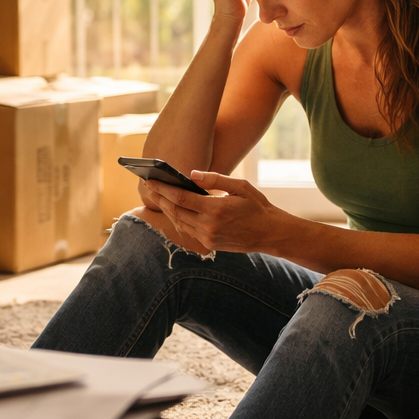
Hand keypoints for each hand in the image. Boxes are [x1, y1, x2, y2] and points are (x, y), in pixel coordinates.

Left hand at [148, 171, 286, 253]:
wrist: (270, 233)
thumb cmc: (257, 206)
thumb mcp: (241, 186)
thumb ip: (215, 179)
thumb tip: (191, 174)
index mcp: (216, 209)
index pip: (181, 198)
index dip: (163, 189)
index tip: (151, 180)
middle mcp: (209, 226)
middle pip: (175, 211)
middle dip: (160, 198)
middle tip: (149, 186)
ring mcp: (208, 238)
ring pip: (179, 222)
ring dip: (167, 209)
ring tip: (158, 196)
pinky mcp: (210, 245)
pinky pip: (188, 231)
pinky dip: (178, 219)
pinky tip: (174, 210)